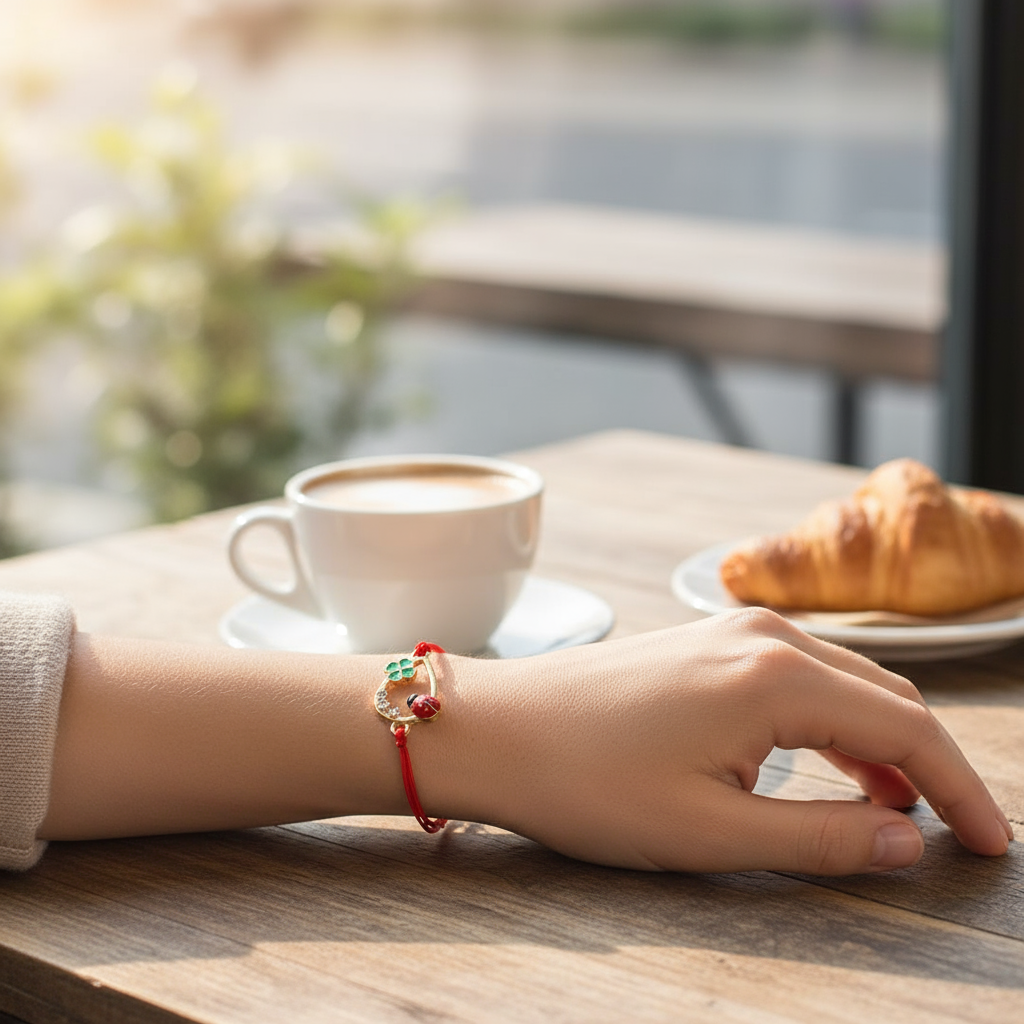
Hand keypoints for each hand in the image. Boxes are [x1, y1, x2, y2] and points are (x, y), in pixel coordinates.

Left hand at [438, 608, 1012, 873]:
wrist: (497, 729)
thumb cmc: (588, 782)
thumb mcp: (711, 832)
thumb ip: (822, 839)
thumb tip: (909, 844)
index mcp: (776, 678)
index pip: (909, 729)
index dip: (962, 791)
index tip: (992, 846)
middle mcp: (764, 637)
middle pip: (887, 696)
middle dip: (931, 765)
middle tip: (958, 834)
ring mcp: (731, 630)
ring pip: (845, 682)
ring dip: (882, 742)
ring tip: (900, 811)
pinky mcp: (706, 641)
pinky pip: (799, 675)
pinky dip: (833, 720)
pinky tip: (834, 765)